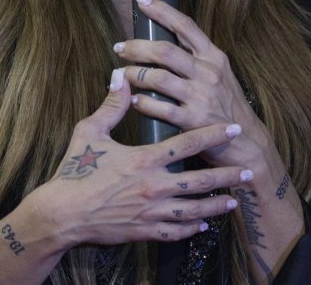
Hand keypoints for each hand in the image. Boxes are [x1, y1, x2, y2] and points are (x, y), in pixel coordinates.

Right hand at [32, 68, 247, 248]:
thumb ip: (111, 106)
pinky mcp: (144, 231)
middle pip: (201, 181)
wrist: (62, 214)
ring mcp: (152, 212)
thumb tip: (120, 77)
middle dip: (227, 176)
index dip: (214, 134)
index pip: (188, 144)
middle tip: (248, 171)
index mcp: (144, 159)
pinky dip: (192, 228)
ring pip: (194, 210)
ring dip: (216, 205)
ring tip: (233, 200)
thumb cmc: (75, 170)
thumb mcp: (90, 132)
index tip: (233, 129)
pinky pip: (175, 232)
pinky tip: (203, 225)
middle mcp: (154, 186)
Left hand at [116, 0, 276, 170]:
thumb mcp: (220, 75)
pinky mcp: (194, 120)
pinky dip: (142, 103)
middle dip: (136, 47)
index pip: (185, 25)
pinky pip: (159, 108)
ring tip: (122, 76)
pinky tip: (134, 101)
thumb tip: (162, 42)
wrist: (248, 142)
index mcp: (213, 57)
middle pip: (164, 50)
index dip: (161, 10)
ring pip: (157, 77)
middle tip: (120, 48)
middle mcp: (208, 72)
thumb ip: (195, 59)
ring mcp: (201, 96)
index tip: (142, 0)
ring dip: (134, 75)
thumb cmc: (227, 106)